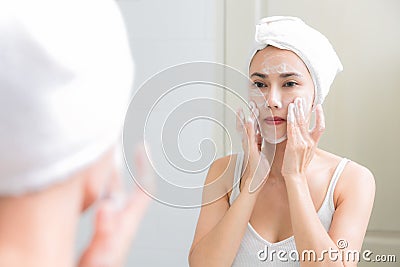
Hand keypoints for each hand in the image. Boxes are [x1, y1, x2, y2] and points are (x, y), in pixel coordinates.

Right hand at [78, 145, 152, 266]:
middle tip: (115, 144)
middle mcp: (121, 218)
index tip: (143, 148)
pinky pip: (101, 199)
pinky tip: (90, 181)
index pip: (144, 190)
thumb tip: (107, 207)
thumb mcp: (101, 254)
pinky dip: (99, 186)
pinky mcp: (101, 225)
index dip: (145, 168)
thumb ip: (104, 231)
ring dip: (109, 172)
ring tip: (104, 156)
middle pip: (124, 185)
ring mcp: (111, 221)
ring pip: (111, 190)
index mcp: (127, 222)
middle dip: (122, 164)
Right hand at [236, 102, 270, 193]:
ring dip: (246, 117)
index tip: (253, 104)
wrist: (257, 179)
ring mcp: (248, 146)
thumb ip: (260, 141)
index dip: (251, 115)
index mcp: (252, 141)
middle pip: (246, 125)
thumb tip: (262, 133)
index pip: (251, 125)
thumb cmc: (260, 166)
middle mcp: (248, 142)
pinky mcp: (251, 150)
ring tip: (245, 108)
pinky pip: (250, 138)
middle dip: (247, 113)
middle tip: (249, 102)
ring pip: (246, 129)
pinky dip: (249, 129)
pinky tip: (250, 121)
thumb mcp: (261, 150)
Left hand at [282, 98, 324, 179]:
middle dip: (304, 109)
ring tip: (296, 101)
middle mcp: (310, 142)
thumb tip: (302, 136)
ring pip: (301, 123)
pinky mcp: (294, 144)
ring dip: (298, 111)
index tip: (318, 107)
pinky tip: (290, 112)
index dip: (320, 116)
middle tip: (301, 99)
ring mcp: (303, 143)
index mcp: (313, 144)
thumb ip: (305, 144)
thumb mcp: (305, 154)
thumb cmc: (297, 166)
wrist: (295, 176)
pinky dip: (292, 119)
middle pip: (309, 121)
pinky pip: (293, 128)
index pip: (320, 127)